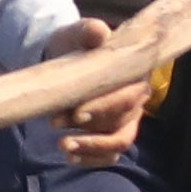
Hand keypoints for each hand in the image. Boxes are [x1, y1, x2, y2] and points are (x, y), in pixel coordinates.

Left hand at [32, 20, 153, 168]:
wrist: (67, 57)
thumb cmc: (77, 45)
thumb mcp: (78, 33)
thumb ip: (89, 32)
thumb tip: (99, 33)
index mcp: (134, 75)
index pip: (128, 96)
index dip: (105, 107)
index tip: (77, 113)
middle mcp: (136, 100)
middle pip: (122, 122)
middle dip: (91, 129)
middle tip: (54, 125)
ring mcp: (126, 120)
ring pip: (119, 142)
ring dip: (92, 148)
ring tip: (62, 147)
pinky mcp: (112, 135)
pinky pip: (109, 155)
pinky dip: (91, 159)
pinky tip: (70, 157)